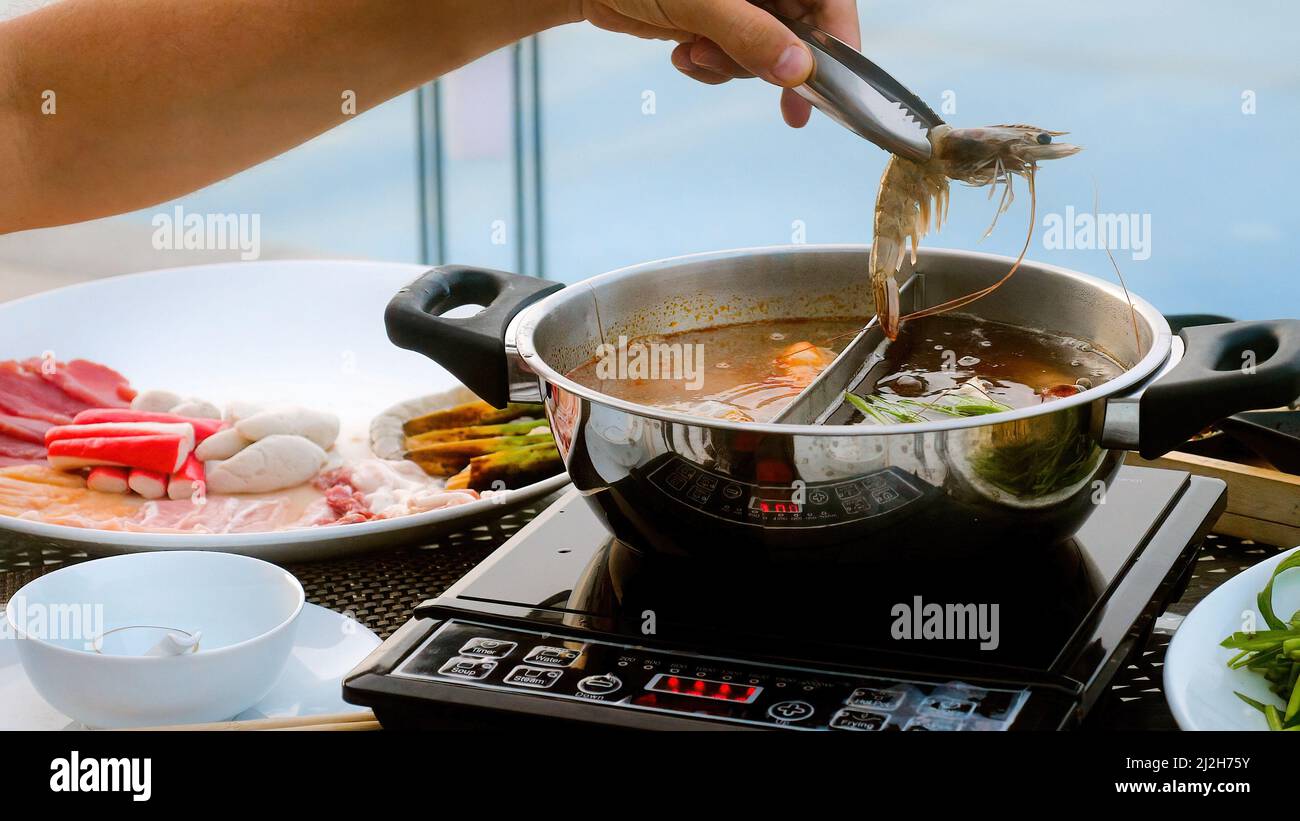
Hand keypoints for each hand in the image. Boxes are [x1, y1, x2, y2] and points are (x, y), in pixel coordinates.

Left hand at [577, 0, 860, 126]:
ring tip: (694, 54)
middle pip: (800, 31)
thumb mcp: (698, 2)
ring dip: (732, 66)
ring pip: (767, 52)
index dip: (837, 39)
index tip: (829, 83)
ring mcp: (742, 2)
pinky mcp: (718, 22)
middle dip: (769, 61)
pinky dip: (711, 67)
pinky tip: (683, 53)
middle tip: (737, 74)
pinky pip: (736, 59)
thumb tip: (798, 70)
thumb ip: (750, 34)